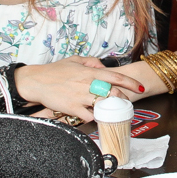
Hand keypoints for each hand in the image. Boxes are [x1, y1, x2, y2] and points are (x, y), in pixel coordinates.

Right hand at [14, 57, 144, 120]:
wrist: (36, 82)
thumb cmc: (54, 71)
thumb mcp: (75, 60)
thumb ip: (92, 62)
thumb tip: (104, 66)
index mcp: (90, 72)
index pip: (116, 76)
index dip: (130, 83)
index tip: (140, 88)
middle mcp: (87, 84)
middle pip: (113, 94)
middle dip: (122, 100)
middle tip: (124, 103)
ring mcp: (80, 97)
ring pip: (103, 106)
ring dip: (110, 109)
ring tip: (112, 111)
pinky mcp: (73, 108)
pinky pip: (89, 116)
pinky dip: (94, 117)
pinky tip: (95, 116)